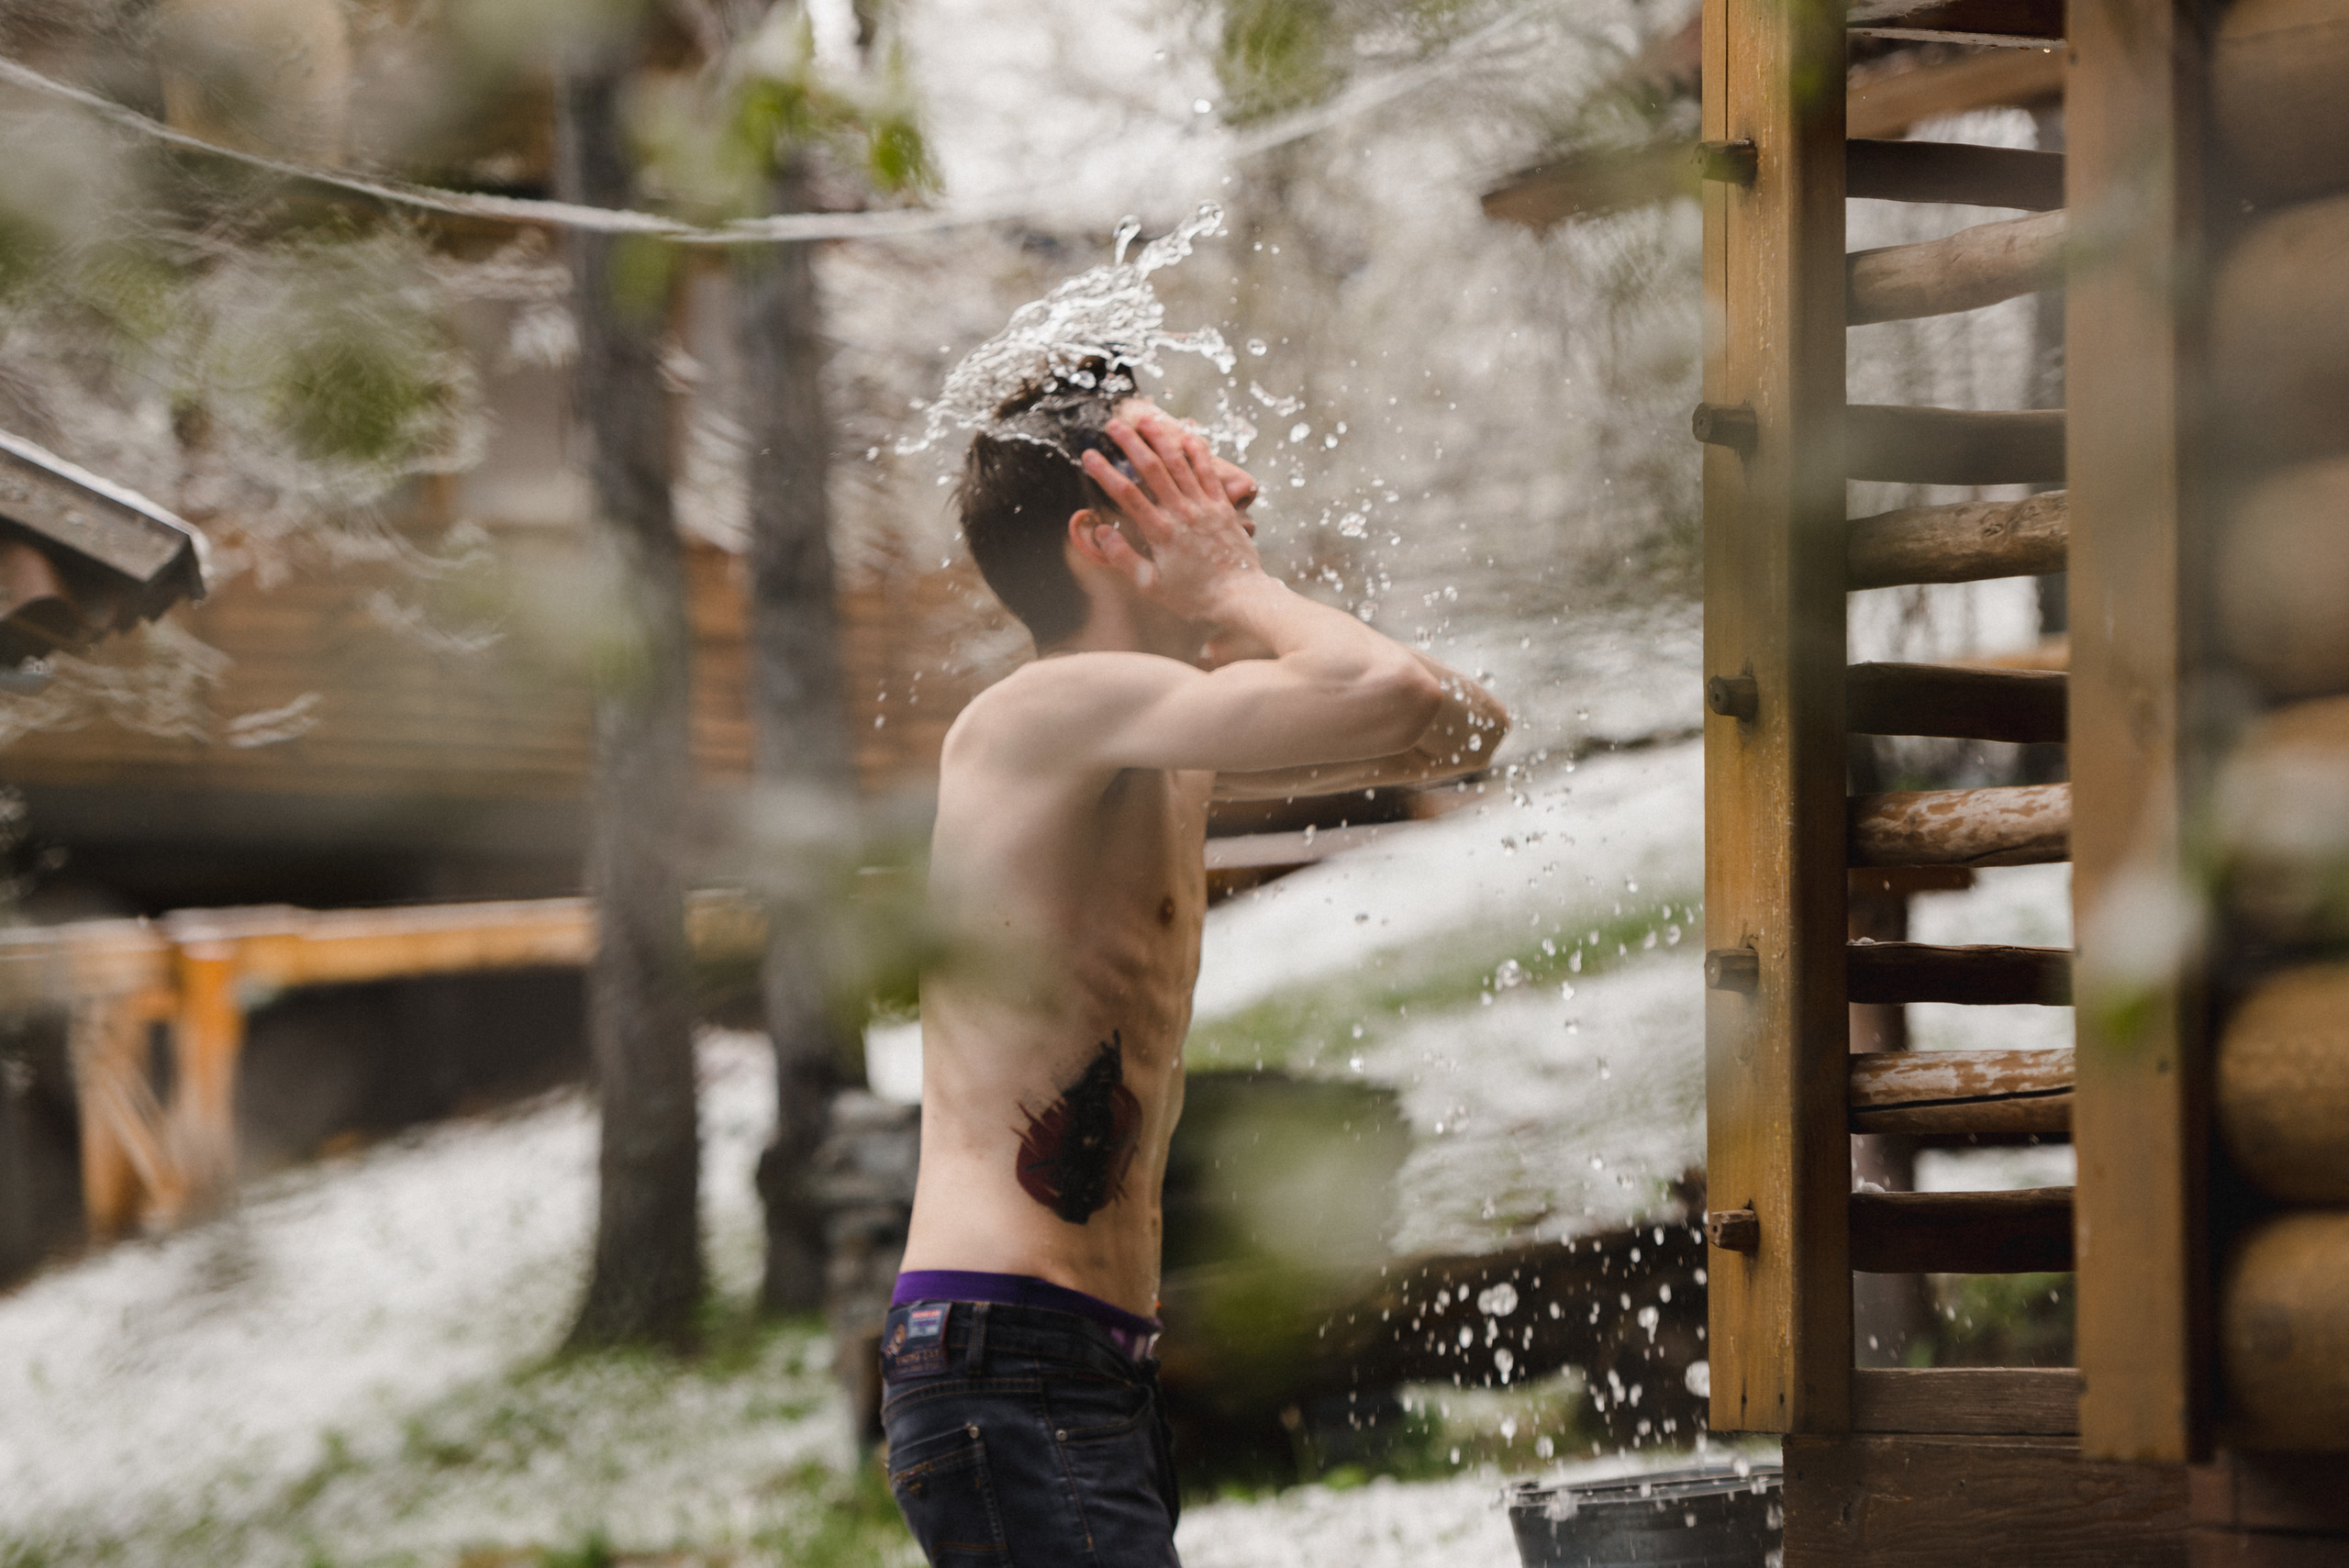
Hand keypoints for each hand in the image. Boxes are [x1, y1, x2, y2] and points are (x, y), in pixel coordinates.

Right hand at [1078, 413, 1266, 624]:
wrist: (1240, 596)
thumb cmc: (1194, 596)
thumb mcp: (1151, 585)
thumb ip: (1123, 558)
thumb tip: (1102, 531)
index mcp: (1161, 532)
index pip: (1127, 494)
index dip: (1105, 472)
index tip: (1088, 455)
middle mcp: (1182, 513)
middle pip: (1152, 469)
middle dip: (1131, 443)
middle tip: (1113, 425)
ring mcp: (1205, 507)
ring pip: (1180, 464)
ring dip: (1161, 439)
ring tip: (1145, 419)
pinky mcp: (1223, 507)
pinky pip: (1209, 472)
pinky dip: (1198, 453)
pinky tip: (1186, 436)